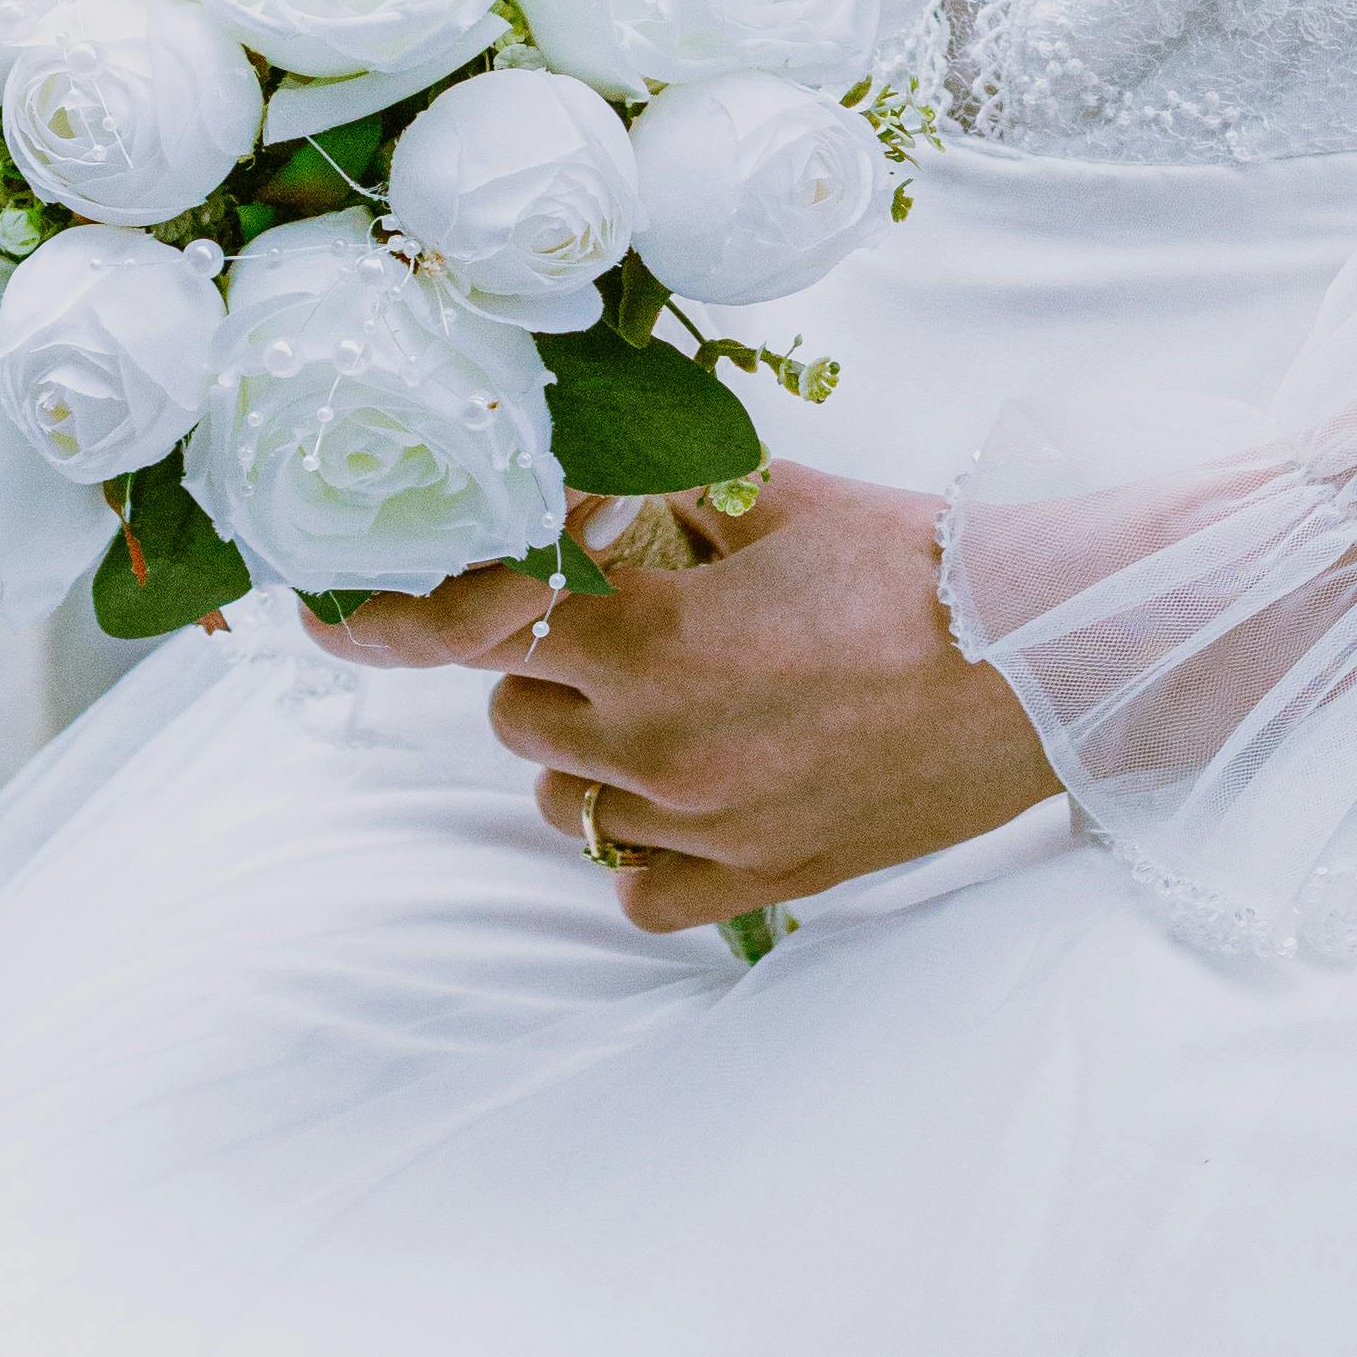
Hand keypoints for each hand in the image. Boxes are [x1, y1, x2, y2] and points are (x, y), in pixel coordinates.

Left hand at [308, 465, 1061, 930]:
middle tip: (624, 629)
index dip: (391, 618)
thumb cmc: (917, 567)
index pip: (479, 624)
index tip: (321, 620)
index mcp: (652, 635)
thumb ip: (665, 488)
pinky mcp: (758, 878)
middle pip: (519, 715)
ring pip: (568, 802)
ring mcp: (705, 824)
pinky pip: (637, 884)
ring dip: (592, 755)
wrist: (1035, 668)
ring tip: (677, 705)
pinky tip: (699, 792)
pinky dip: (644, 843)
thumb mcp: (779, 496)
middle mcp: (657, 743)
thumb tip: (580, 472)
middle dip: (551, 667)